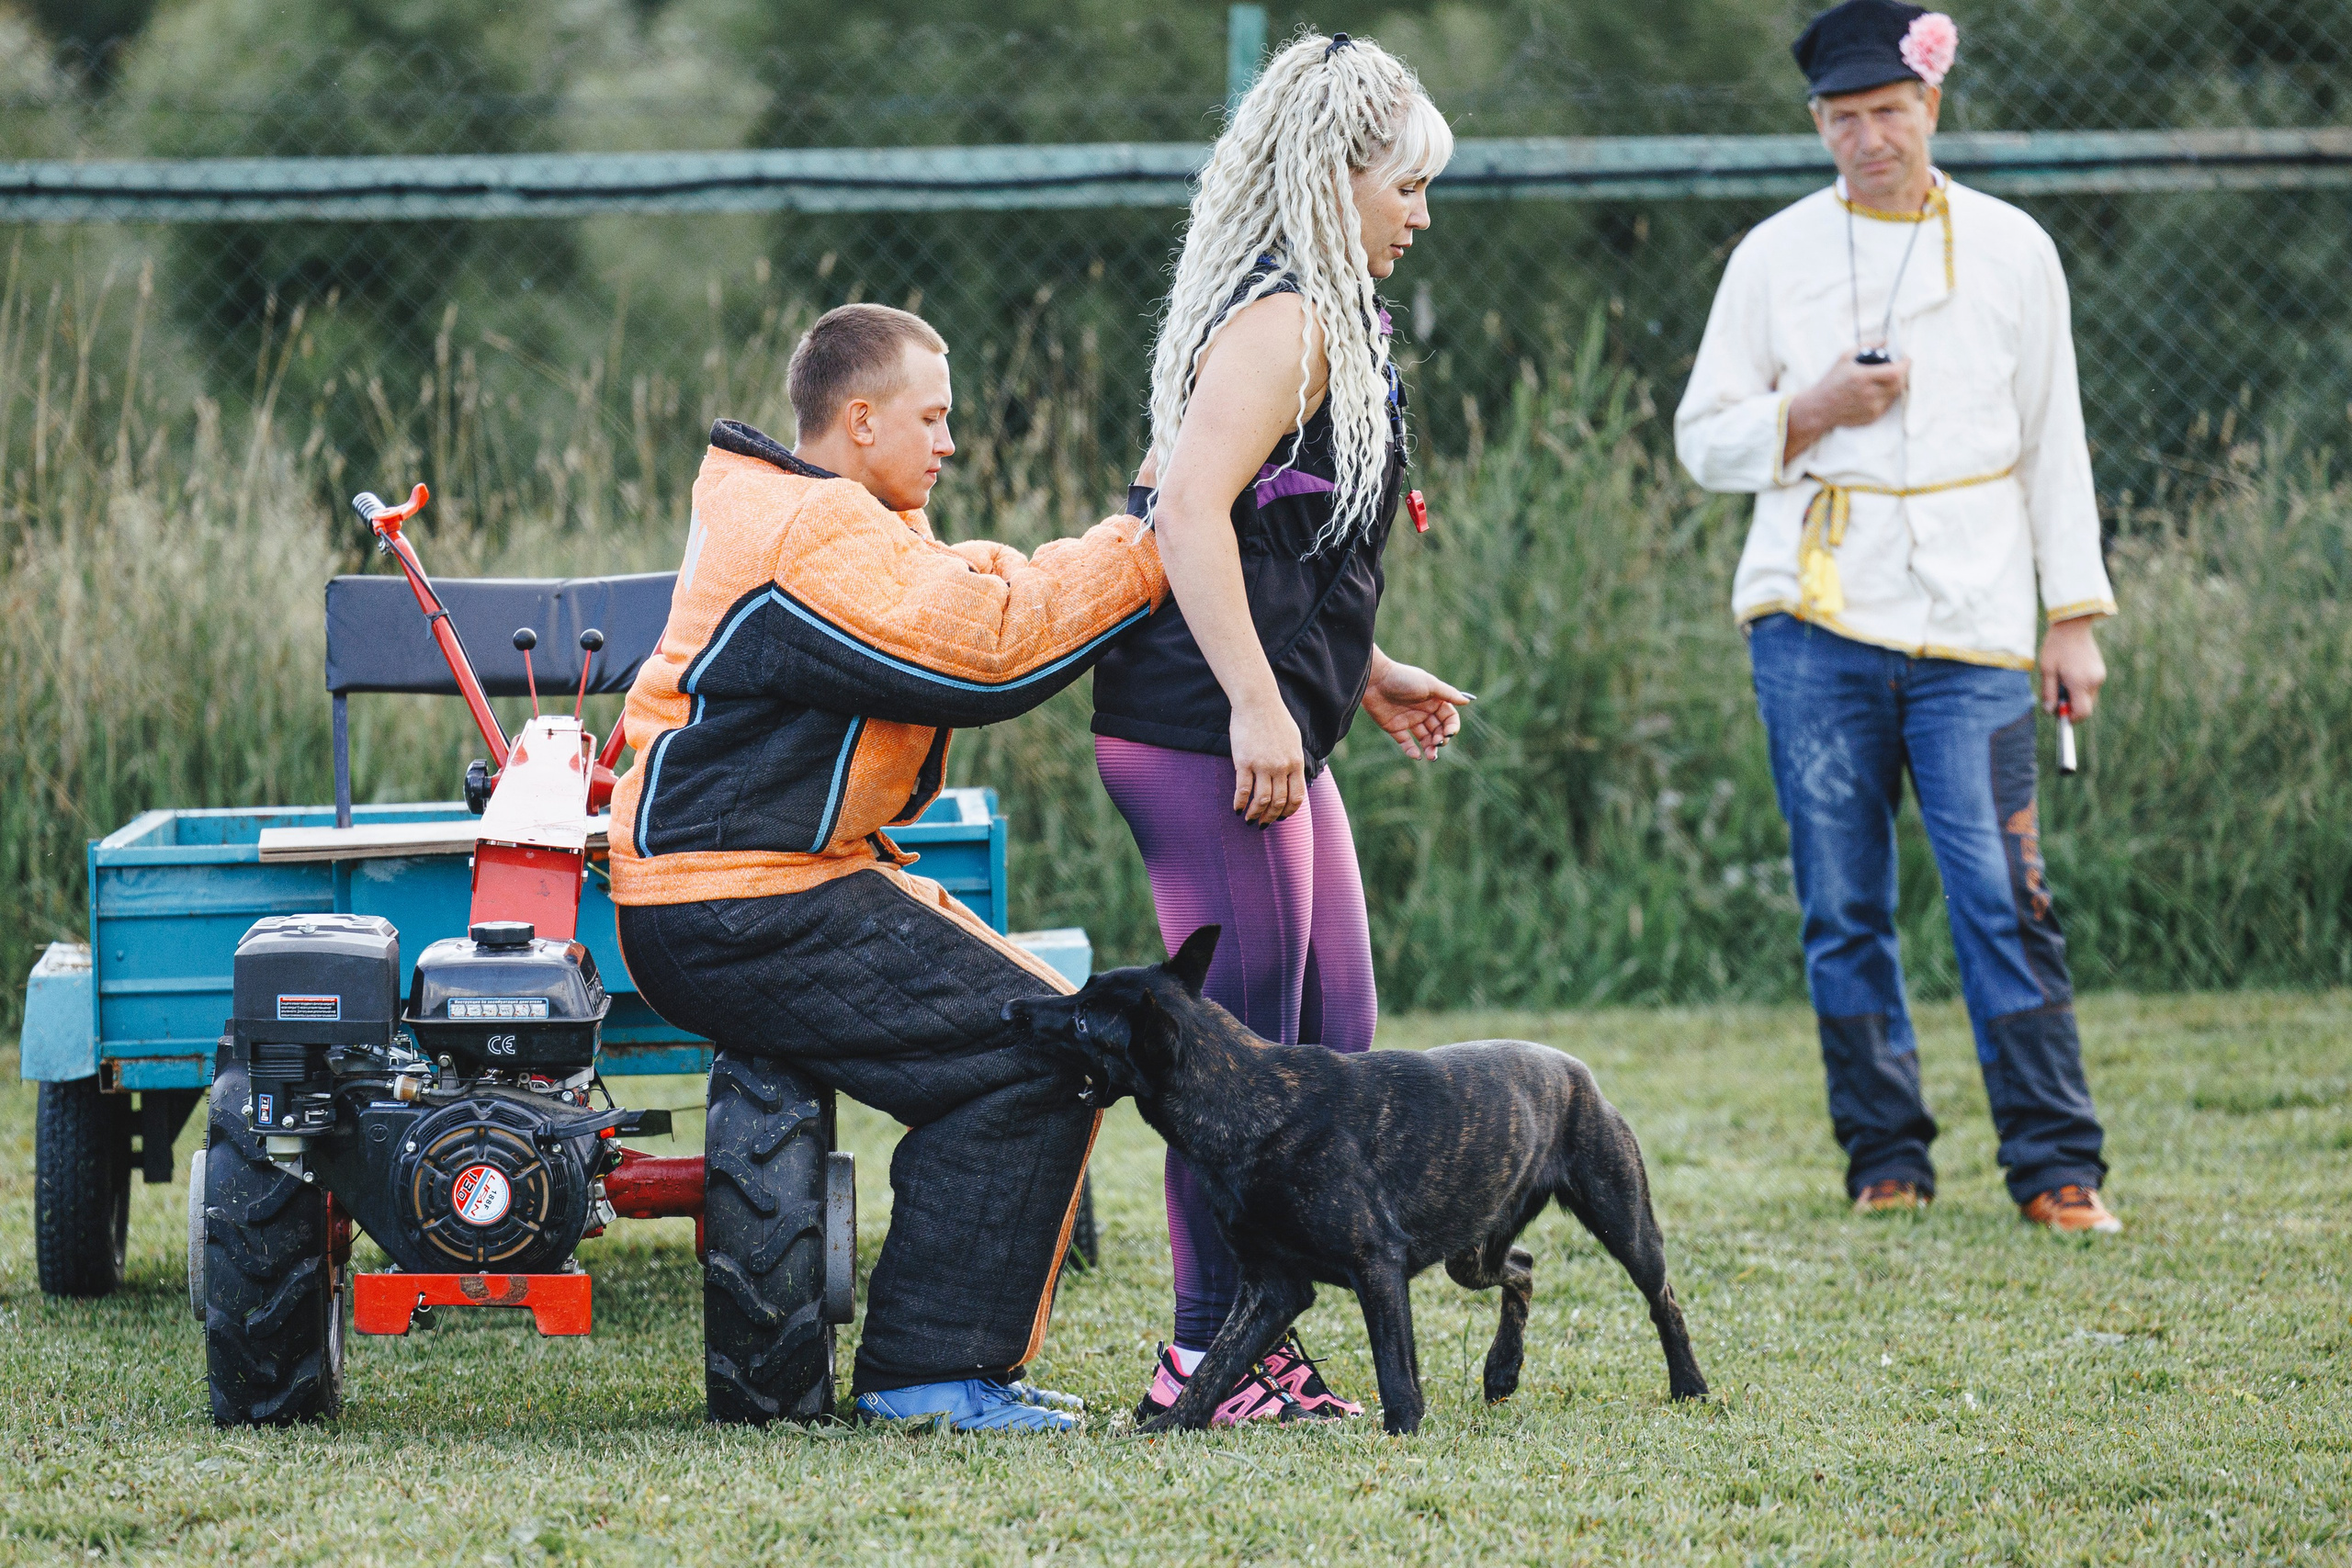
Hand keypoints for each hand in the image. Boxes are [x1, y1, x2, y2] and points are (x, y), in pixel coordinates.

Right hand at [1230, 697, 1306, 824]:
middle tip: (1263, 823)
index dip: (1289, 811)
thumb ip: (1294, 760)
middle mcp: (1281, 767)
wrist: (1257, 702)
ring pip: (1261, 801)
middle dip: (1271, 818)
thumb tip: (1296, 776)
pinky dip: (1239, 803)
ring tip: (1249, 819)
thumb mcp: (1294, 740)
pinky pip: (1243, 790)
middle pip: (1278, 803)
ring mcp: (1262, 766)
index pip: (1297, 797)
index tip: (1281, 817)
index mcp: (1295, 763)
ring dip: (1255, 814)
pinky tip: (1236, 808)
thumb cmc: (1275, 718)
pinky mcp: (1244, 762)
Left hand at [1361, 655, 1471, 760]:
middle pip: (1438, 730)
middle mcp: (1423, 711)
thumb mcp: (1429, 684)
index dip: (1451, 727)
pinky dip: (1411, 750)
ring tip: (1431, 755)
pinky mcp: (1394, 727)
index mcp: (1434, 701)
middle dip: (1441, 739)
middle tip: (1438, 743)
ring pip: (1424, 738)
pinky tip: (1416, 755)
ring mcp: (1409, 720)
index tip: (1448, 733)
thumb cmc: (1403, 678)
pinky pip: (1406, 743)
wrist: (1375, 679)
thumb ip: (1448, 694)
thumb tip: (1467, 702)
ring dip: (1430, 748)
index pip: (1449, 718)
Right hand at [1784, 353, 1909, 463]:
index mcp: (1863, 377)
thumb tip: (1885, 341)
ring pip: (1895, 394)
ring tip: (1883, 379)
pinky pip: (1888, 404)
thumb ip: (1867, 345)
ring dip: (1894, 384)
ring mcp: (1872, 408)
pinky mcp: (1872, 417)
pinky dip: (1886, 395)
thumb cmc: (1831, 381)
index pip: (1896, 372)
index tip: (1906, 358)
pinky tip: (1875, 391)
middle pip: (1900, 383)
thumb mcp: (1844, 357)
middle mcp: (1869, 394)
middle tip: (1896, 367)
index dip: (1905, 364)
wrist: (1819, 408)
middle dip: (1902, 374)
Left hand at [2040, 616, 2107, 717]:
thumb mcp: (2047, 670)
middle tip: (2055, 697)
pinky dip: (2080, 688)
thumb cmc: (2056, 646)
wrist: (2073, 626)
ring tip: (2061, 681)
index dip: (2070, 718)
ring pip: (2089, 698)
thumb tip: (2050, 711)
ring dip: (2075, 697)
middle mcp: (2094, 681)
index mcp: (2080, 682)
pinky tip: (2069, 675)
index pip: (2082, 712)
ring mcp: (2100, 676)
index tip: (2058, 714)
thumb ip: (2049, 692)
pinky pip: (2091, 688)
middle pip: (2086, 707)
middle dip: (2071, 707)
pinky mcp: (2101, 671)